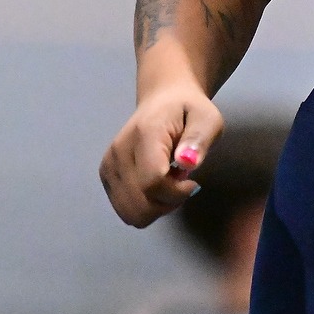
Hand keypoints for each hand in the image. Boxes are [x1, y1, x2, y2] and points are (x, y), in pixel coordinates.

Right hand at [99, 85, 224, 226]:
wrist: (162, 100)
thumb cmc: (189, 110)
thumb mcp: (207, 119)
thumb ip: (199, 139)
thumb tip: (187, 163)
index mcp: (144, 135)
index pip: (152, 182)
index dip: (176, 193)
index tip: (193, 182)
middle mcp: (118, 153)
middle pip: (139, 205)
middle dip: (167, 203)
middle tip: (182, 184)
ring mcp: (108, 166)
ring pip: (130, 213)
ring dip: (156, 207)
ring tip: (169, 183)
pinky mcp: (106, 177)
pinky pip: (125, 209)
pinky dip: (145, 205)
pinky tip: (156, 186)